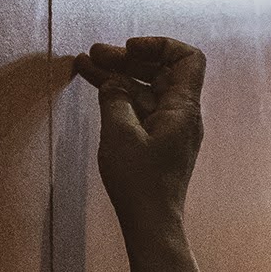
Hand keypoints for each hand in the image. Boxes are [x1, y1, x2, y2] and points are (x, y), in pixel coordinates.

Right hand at [75, 37, 205, 238]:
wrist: (151, 226)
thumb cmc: (139, 183)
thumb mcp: (119, 132)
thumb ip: (115, 97)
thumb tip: (113, 81)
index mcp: (183, 108)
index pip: (187, 59)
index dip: (159, 46)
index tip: (129, 50)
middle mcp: (182, 115)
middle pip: (160, 71)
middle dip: (127, 58)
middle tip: (92, 54)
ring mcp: (170, 129)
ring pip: (145, 89)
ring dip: (117, 76)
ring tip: (82, 65)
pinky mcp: (157, 143)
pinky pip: (141, 109)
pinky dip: (120, 97)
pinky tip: (96, 88)